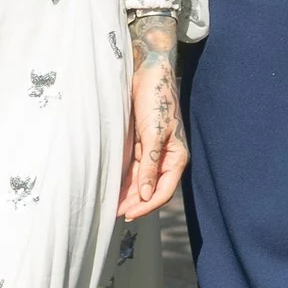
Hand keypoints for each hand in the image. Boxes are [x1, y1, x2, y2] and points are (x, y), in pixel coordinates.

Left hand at [117, 19, 187, 222]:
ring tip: (110, 207)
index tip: (129, 214)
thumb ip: (151, 164)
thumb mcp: (154, 133)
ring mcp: (152, 152)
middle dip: (135, 204)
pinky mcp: (140, 144)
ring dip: (127, 195)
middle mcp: (165, 158)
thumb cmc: (157, 99)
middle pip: (151, 190)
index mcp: (176, 157)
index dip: (147, 206)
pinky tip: (112, 188)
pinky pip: (133, 169)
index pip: (163, 191)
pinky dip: (124, 180)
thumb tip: (148, 194)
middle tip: (114, 215)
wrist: (148, 72)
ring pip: (140, 182)